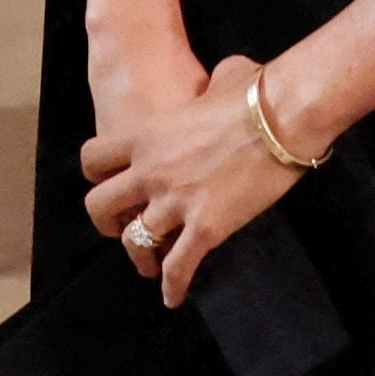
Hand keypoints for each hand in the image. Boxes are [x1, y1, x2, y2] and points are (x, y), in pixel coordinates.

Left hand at [79, 53, 303, 306]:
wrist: (281, 117)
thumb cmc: (253, 92)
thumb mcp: (219, 78)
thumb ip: (210, 86)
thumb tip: (231, 79)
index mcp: (144, 135)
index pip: (93, 159)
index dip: (98, 175)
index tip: (110, 183)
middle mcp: (149, 170)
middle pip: (101, 206)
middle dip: (107, 220)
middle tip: (121, 226)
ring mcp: (174, 201)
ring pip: (135, 242)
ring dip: (140, 256)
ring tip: (149, 267)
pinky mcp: (206, 227)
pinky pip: (178, 266)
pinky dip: (173, 286)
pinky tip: (173, 297)